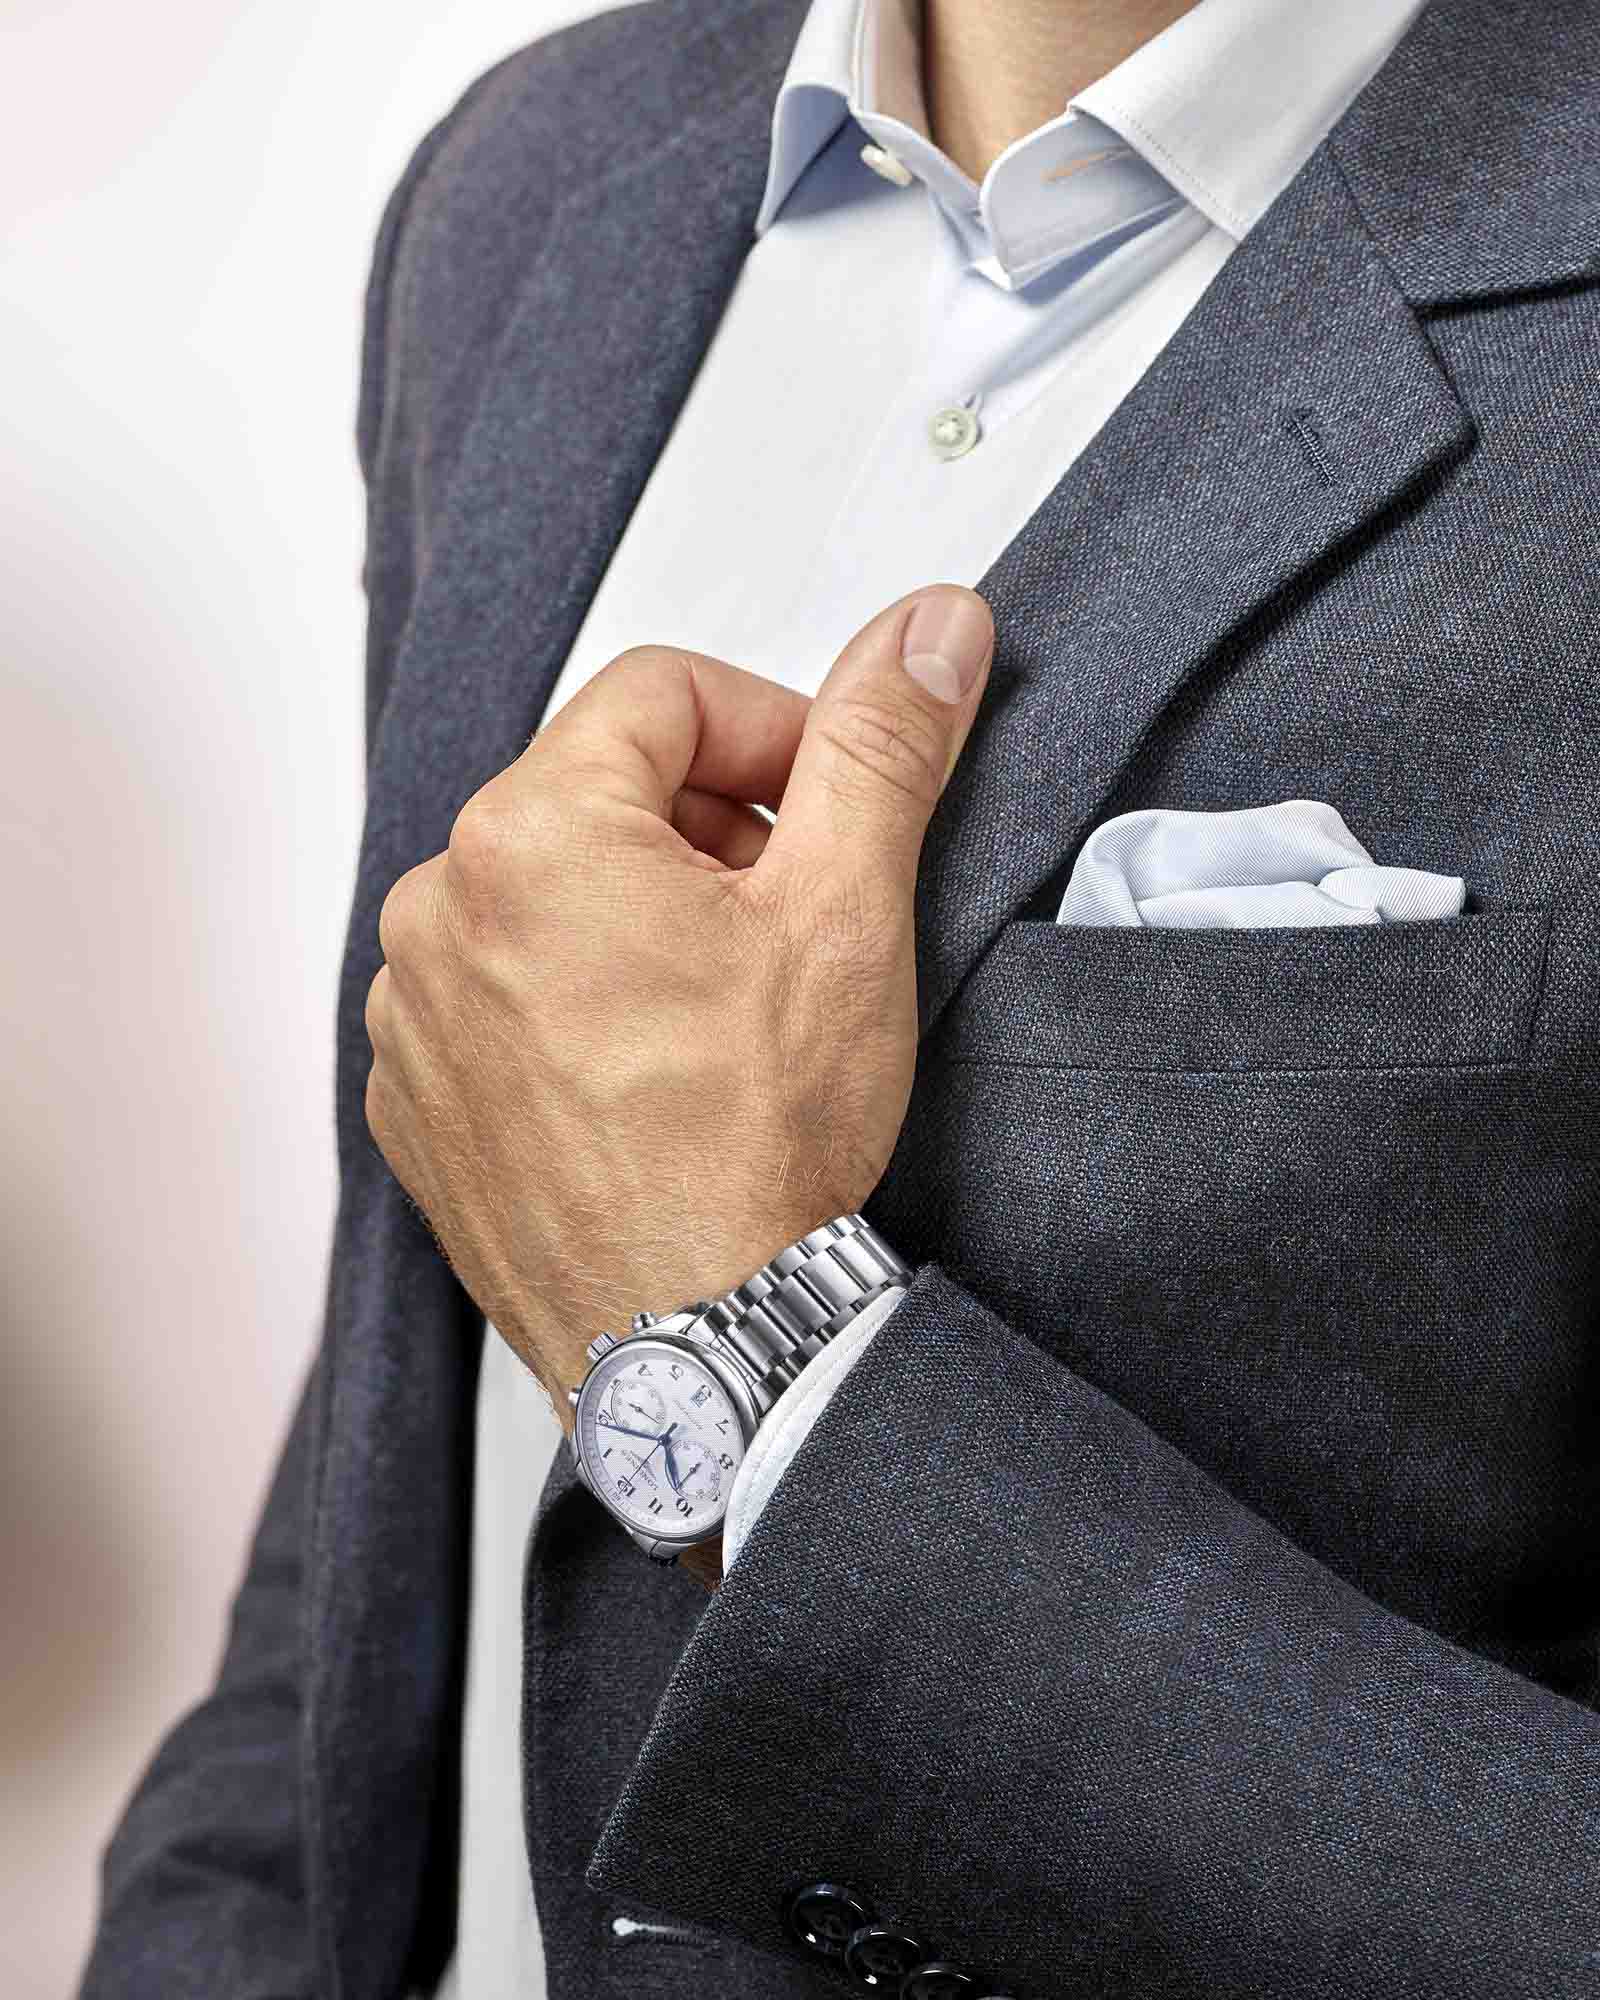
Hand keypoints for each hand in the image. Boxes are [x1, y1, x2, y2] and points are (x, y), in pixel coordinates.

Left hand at [363, 585, 993, 1422]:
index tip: (826, 808)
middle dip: (710, 832)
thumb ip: (882, 744)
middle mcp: (437, 911)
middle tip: (788, 922)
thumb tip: (931, 628)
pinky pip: (500, 995)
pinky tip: (652, 1071)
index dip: (773, 733)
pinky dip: (575, 1002)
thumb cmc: (758, 1144)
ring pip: (549, 896)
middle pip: (600, 793)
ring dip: (640, 918)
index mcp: (529, 833)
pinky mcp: (419, 1101)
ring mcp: (414, 1014)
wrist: (701, 1344)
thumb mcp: (848, 912)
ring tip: (721, 1011)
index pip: (664, 694)